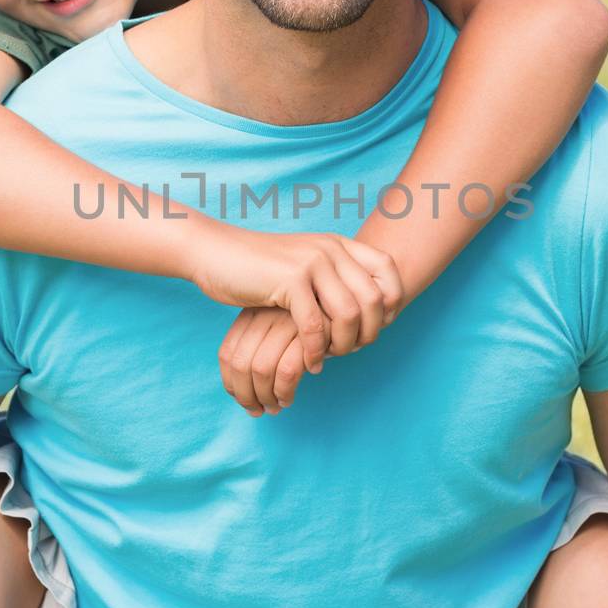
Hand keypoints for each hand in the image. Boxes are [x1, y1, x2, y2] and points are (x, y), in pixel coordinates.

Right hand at [188, 225, 402, 377]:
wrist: (215, 253)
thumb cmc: (259, 268)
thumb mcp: (305, 266)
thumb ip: (335, 280)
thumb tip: (370, 311)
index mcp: (339, 244)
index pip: (388, 272)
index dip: (392, 304)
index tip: (376, 327)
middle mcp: (330, 248)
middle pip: (374, 299)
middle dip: (369, 333)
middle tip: (351, 351)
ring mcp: (311, 262)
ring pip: (349, 314)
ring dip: (343, 345)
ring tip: (331, 358)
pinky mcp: (289, 280)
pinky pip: (315, 325)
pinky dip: (316, 351)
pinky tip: (311, 363)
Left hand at [217, 307, 307, 415]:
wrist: (350, 301)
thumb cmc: (312, 323)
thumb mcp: (279, 329)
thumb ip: (260, 348)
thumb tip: (239, 391)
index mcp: (252, 313)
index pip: (227, 353)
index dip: (230, 383)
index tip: (241, 400)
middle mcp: (266, 315)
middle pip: (241, 364)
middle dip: (246, 396)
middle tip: (256, 411)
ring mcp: (287, 323)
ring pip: (261, 370)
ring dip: (265, 397)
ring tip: (274, 408)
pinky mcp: (309, 334)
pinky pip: (287, 372)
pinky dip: (285, 392)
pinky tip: (289, 399)